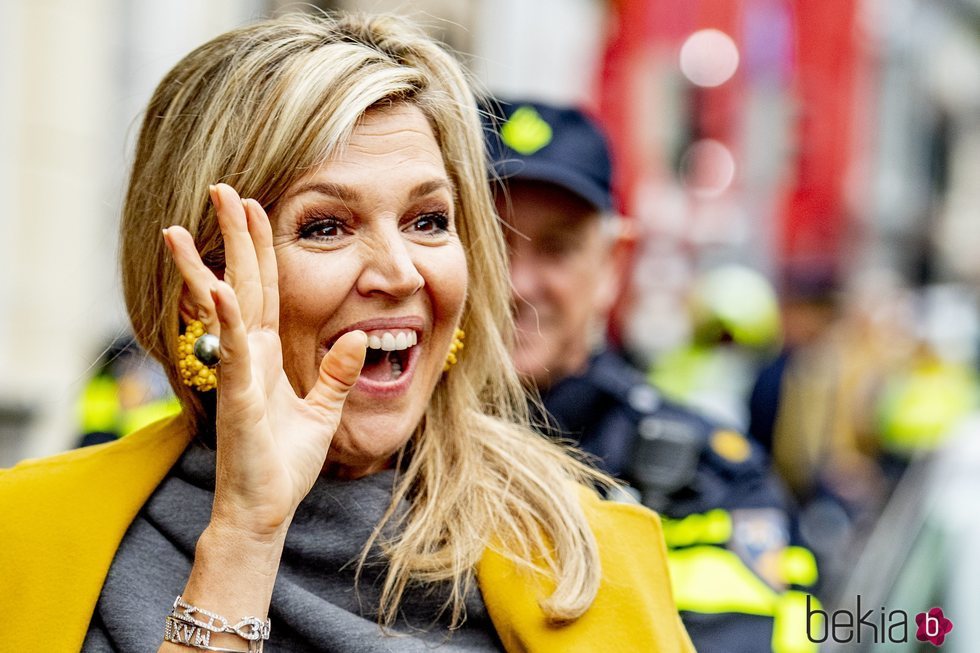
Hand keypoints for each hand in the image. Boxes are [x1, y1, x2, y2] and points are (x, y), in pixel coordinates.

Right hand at [163, 183, 366, 540]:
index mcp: (267, 353)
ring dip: (206, 264)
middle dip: (233, 236)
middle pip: (243, 282)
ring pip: (225, 306)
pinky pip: (232, 350)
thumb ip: (339, 373)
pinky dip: (226, 319)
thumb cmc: (286, 463)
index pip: (265, 288)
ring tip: (180, 224)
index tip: (252, 206)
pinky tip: (219, 287)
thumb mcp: (324, 410)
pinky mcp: (237, 395)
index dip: (259, 247)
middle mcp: (248, 354)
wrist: (266, 507)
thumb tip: (360, 337)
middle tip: (220, 189)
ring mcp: (238, 372)